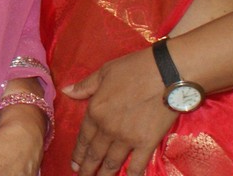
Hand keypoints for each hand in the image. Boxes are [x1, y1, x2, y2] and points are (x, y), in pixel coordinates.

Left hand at [63, 49, 173, 175]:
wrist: (166, 73)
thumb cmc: (134, 68)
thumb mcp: (104, 72)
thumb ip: (85, 86)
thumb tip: (66, 91)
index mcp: (95, 111)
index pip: (83, 136)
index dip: (78, 152)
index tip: (74, 164)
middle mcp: (107, 128)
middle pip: (95, 153)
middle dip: (87, 168)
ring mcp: (127, 138)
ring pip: (112, 162)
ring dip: (104, 174)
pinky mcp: (146, 144)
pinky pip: (136, 165)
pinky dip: (131, 175)